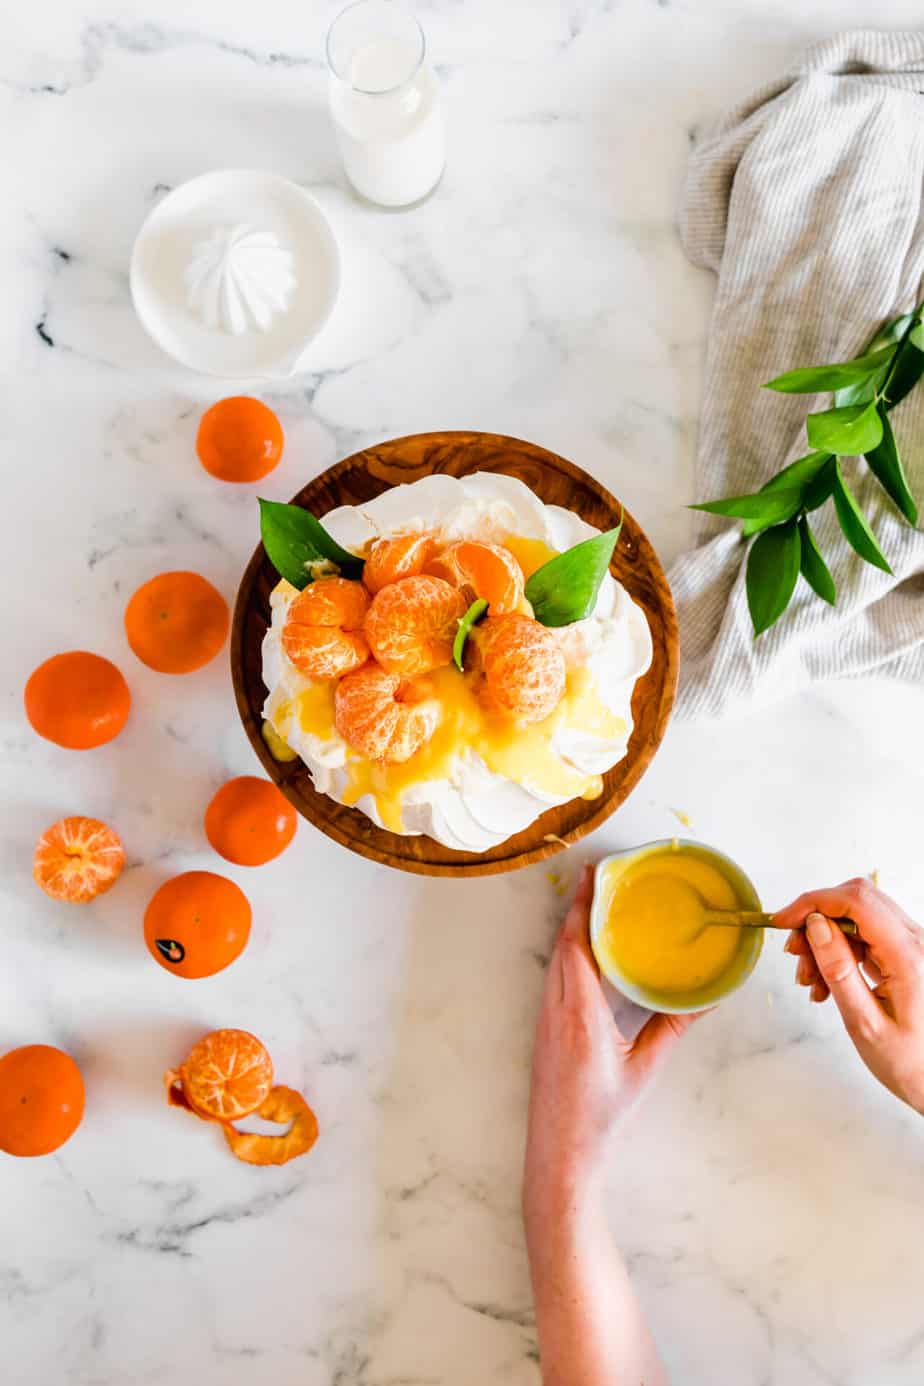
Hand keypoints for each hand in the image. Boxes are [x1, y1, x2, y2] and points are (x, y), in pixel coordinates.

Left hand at [523, 864, 699, 1222]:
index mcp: (580, 1013)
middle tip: (601, 878)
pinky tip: (586, 952)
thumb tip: (710, 997)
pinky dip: (568, 954)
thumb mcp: (645, 1069)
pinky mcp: (543, 1029)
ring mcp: (545, 1018)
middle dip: (578, 907)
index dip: (583, 905)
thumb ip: (674, 1028)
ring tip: (595, 904)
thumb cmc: (602, 1116)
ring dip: (571, 929)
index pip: (576, 943)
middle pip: (562, 943)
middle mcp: (556, 1008)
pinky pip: (555, 978)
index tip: (594, 873)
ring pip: (555, 960)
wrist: (560, 1154)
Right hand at [776, 878, 923, 1112]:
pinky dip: (840, 951)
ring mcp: (914, 946)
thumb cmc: (911, 1064)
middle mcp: (916, 942)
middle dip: (816, 920)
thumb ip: (839, 970)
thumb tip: (815, 925)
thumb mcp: (864, 1023)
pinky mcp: (908, 955)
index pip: (856, 902)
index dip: (814, 902)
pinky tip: (827, 982)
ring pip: (859, 917)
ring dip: (825, 940)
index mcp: (908, 956)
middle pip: (857, 901)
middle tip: (794, 954)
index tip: (783, 921)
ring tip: (810, 981)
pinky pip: (867, 936)